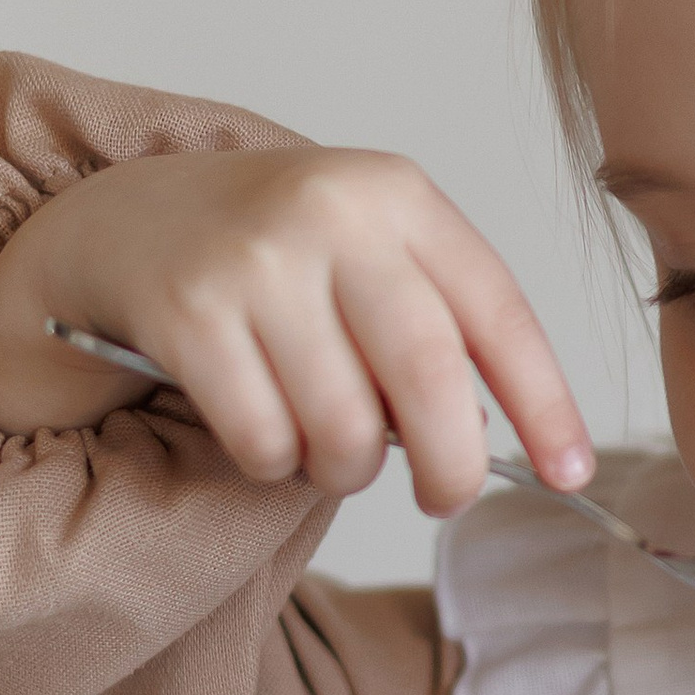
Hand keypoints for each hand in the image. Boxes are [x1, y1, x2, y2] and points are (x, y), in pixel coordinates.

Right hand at [0, 145, 591, 515]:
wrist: (123, 216)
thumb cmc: (272, 255)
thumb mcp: (366, 253)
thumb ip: (433, 326)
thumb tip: (492, 437)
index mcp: (398, 196)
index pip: (497, 310)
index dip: (545, 402)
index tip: (571, 470)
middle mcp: (331, 213)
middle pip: (427, 374)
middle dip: (452, 464)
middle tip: (444, 499)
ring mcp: (253, 259)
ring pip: (343, 423)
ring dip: (344, 468)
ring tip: (326, 444)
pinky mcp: (185, 310)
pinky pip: (263, 437)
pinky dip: (273, 462)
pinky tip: (262, 429)